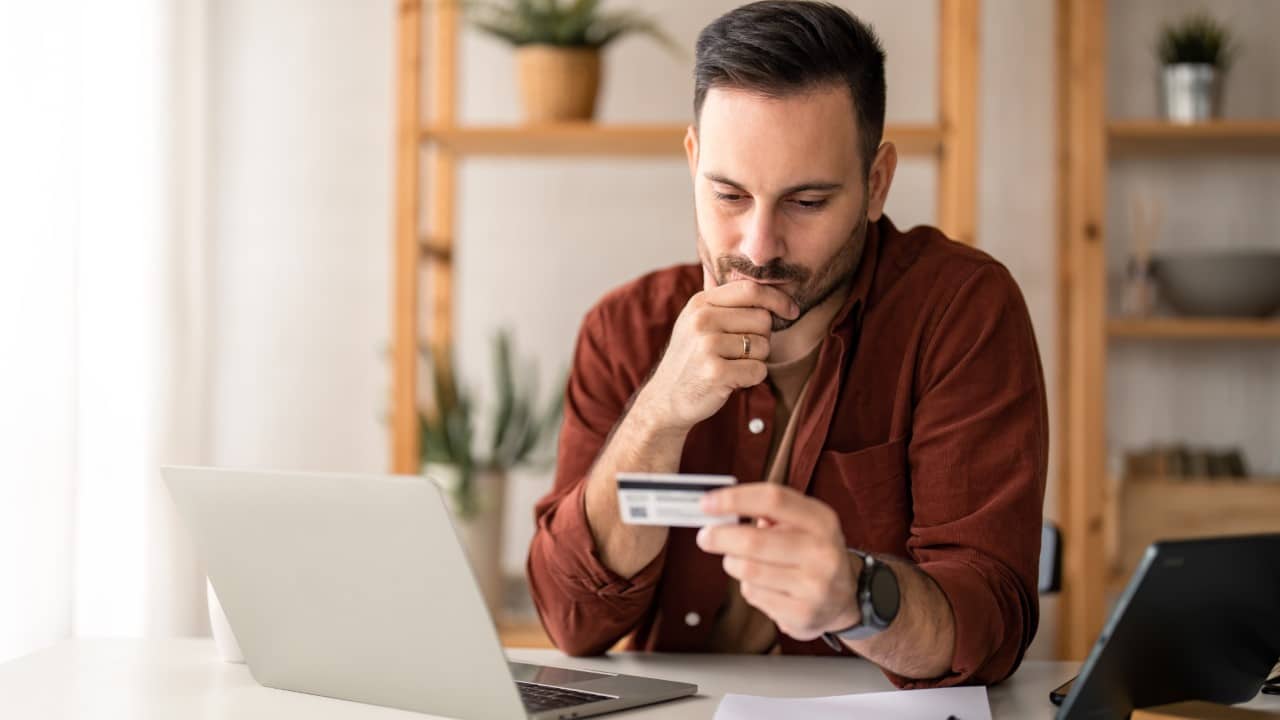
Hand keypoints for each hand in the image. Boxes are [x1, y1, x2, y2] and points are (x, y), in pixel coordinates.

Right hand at [633, 272, 798, 434]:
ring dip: (755, 360)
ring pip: (763, 346)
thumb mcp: (697, 322)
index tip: (791, 311)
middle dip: (761, 338)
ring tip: (731, 366)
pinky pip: (758, 370)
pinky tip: (731, 380)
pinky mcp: (715, 372)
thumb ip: (724, 302)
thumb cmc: (691, 359)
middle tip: (740, 351)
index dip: (777, 298)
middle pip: (763, 319)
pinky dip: (751, 378)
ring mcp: (706, 346)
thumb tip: (765, 286)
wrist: (665, 400)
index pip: (750, 289)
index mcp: (700, 303)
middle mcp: (701, 320)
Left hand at [695, 483, 860, 640]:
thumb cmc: (812, 552)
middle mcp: (822, 551)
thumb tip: (719, 507)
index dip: (735, 499)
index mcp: (821, 520)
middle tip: (705, 537)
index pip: (773, 499)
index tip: (707, 503)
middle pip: (754, 541)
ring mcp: (815, 586)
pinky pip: (754, 595)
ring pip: (748, 571)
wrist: (846, 598)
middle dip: (720, 537)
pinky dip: (747, 588)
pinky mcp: (803, 614)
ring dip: (733, 564)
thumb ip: (768, 511)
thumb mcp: (803, 523)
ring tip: (738, 561)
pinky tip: (762, 585)